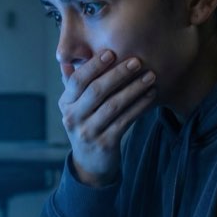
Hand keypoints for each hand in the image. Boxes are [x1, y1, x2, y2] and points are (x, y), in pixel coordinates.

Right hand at [59, 50, 155, 186]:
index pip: (77, 81)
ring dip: (133, 89)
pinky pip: (125, 120)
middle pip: (96, 91)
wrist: (90, 164)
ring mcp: (88, 132)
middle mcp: (73, 118)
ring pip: (113, 105)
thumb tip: (68, 61)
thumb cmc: (87, 126)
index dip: (94, 65)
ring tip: (150, 76)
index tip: (111, 52)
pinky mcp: (105, 144)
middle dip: (118, 74)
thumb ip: (74, 85)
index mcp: (66, 104)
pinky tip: (150, 95)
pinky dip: (139, 106)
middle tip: (136, 61)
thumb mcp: (76, 107)